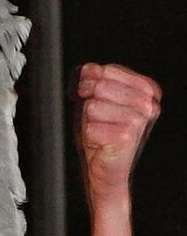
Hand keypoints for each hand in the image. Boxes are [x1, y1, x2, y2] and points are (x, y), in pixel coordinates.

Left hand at [75, 63, 160, 202]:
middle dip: (88, 101)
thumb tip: (90, 69)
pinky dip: (88, 134)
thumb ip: (92, 78)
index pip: (107, 70)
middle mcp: (148, 104)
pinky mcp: (126, 136)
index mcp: (146, 90)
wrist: (105, 166)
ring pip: (93, 105)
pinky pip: (89, 126)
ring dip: (88, 120)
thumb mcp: (95, 97)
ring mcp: (139, 120)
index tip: (93, 96)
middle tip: (95, 118)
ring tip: (99, 130)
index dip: (91, 81)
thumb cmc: (100, 130)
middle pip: (100, 86)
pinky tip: (100, 142)